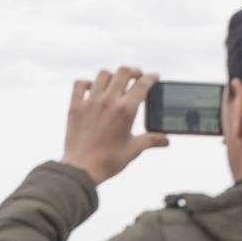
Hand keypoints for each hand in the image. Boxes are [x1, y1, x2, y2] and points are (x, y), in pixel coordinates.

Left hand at [61, 66, 168, 185]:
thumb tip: (166, 140)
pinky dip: (87, 83)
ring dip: (112, 75)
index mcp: (126, 110)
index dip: (151, 78)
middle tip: (137, 76)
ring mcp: (90, 102)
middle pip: (123, 72)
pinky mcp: (75, 107)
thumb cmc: (109, 161)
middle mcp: (109, 101)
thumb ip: (151, 140)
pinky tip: (92, 88)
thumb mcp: (134, 149)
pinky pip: (80, 84)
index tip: (154, 77)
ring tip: (116, 82)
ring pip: (103, 74)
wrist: (82, 169)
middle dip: (133, 71)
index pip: (142, 84)